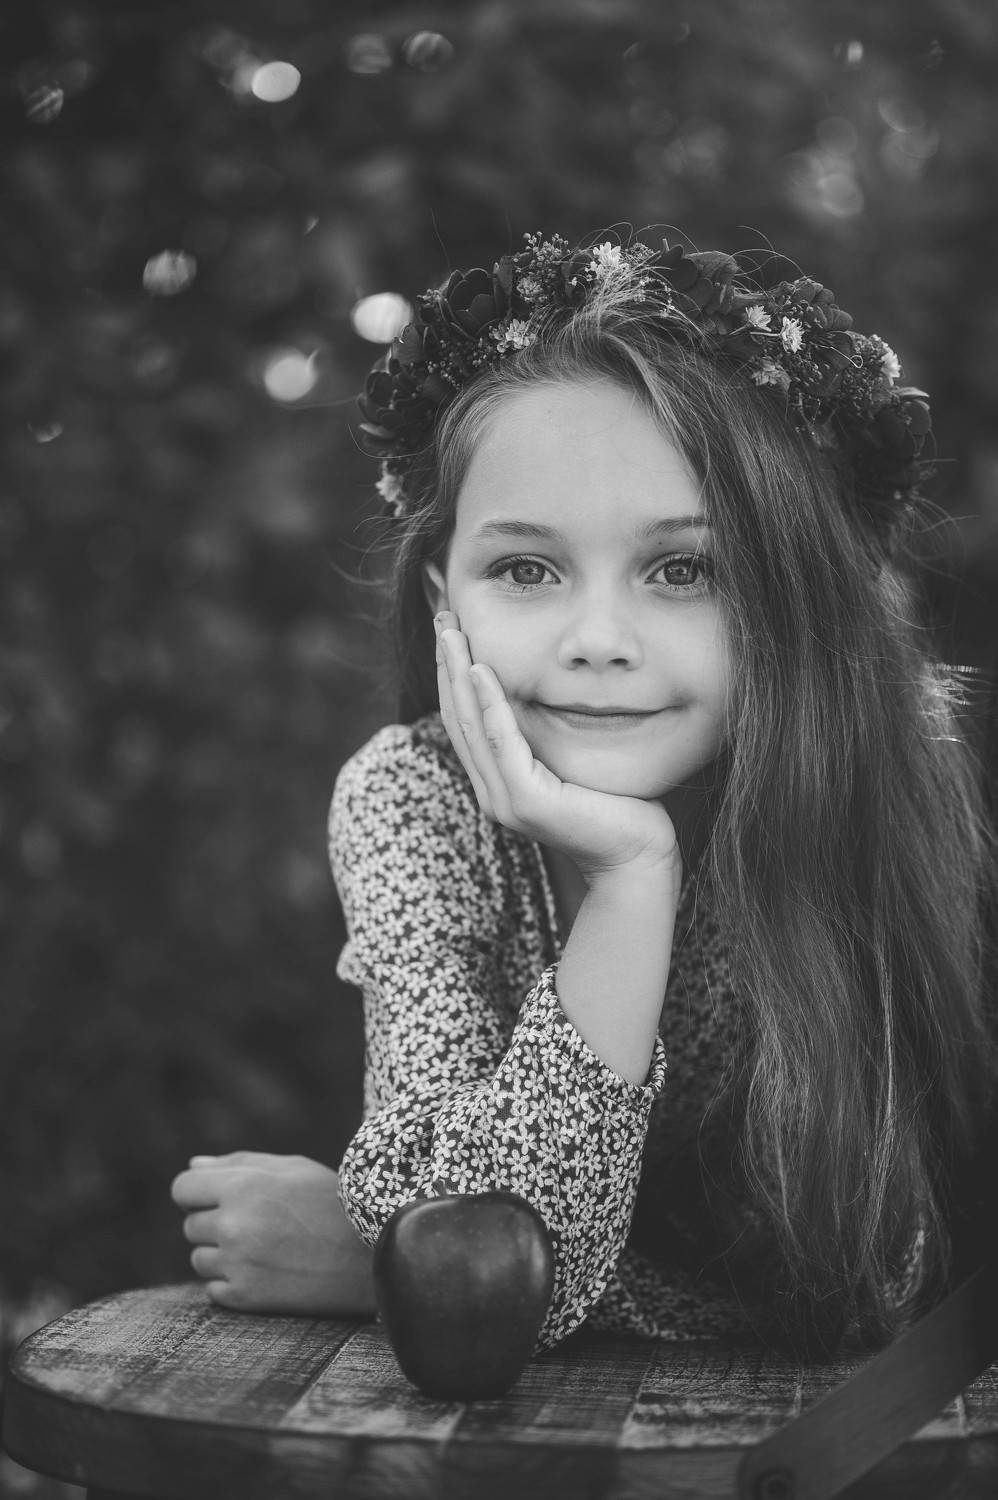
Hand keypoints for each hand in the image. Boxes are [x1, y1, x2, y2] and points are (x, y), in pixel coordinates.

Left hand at [170, 1151, 374, 1314]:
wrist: (372, 1256)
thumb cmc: (334, 1203)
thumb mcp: (293, 1169)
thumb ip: (239, 1163)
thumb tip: (193, 1166)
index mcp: (245, 1186)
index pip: (182, 1188)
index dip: (198, 1192)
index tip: (219, 1198)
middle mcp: (235, 1224)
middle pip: (191, 1225)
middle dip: (216, 1222)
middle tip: (260, 1224)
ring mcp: (238, 1264)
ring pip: (199, 1258)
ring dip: (222, 1254)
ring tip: (266, 1248)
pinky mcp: (245, 1297)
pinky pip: (212, 1288)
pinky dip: (232, 1281)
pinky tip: (267, 1271)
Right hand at [434, 613, 679, 883]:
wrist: (637, 856)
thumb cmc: (616, 806)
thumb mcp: (573, 760)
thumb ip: (550, 735)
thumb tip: (550, 690)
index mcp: (500, 783)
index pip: (465, 721)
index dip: (452, 675)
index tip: (450, 630)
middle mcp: (493, 793)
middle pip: (458, 718)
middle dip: (446, 665)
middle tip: (441, 616)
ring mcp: (506, 800)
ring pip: (471, 726)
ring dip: (457, 675)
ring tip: (450, 633)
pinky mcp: (527, 802)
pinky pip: (502, 743)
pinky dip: (488, 705)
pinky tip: (480, 670)